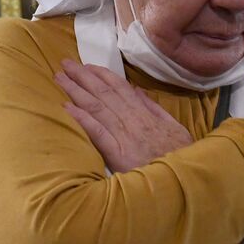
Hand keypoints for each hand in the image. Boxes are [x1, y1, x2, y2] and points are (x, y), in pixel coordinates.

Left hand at [57, 60, 192, 172]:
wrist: (182, 180)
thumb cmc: (180, 156)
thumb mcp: (174, 127)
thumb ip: (155, 108)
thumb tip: (136, 90)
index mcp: (145, 114)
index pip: (120, 89)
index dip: (102, 75)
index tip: (87, 66)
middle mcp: (133, 120)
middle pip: (104, 94)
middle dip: (83, 77)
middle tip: (65, 64)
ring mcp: (124, 137)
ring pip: (97, 108)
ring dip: (77, 91)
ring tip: (60, 78)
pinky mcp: (118, 155)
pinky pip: (98, 133)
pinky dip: (82, 119)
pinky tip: (67, 108)